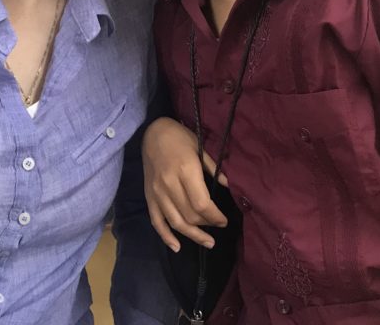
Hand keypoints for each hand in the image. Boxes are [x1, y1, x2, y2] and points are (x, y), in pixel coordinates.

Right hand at [142, 116, 229, 251]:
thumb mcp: (200, 148)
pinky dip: (166, 236)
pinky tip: (177, 246)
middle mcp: (169, 184)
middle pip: (190, 215)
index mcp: (185, 171)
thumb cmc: (180, 137)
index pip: (202, 204)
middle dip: (207, 225)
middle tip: (218, 226)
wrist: (153, 132)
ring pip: (175, 222)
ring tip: (208, 242)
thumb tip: (230, 186)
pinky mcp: (149, 196)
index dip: (215, 217)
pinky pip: (156, 221)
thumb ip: (214, 168)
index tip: (224, 220)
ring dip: (193, 235)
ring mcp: (157, 192)